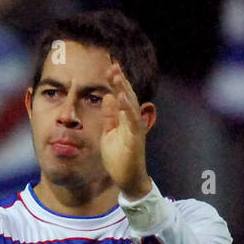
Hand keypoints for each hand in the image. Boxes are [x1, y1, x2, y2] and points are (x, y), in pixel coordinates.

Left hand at [100, 62, 151, 199]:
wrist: (128, 180)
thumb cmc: (119, 159)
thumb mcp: (109, 133)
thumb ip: (109, 116)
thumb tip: (107, 97)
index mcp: (125, 119)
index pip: (121, 96)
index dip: (116, 82)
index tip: (109, 67)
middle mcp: (132, 120)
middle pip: (127, 95)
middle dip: (120, 80)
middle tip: (113, 64)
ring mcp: (135, 128)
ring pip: (131, 104)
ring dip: (124, 89)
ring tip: (117, 75)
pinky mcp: (136, 138)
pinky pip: (133, 120)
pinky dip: (128, 108)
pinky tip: (122, 97)